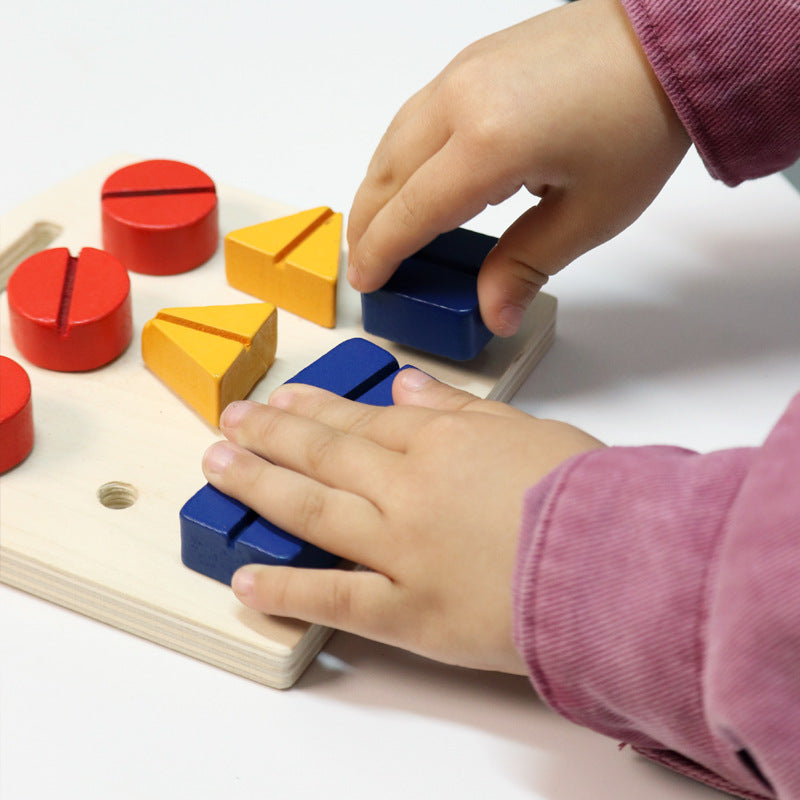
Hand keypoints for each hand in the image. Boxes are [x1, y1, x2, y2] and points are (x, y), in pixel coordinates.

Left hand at [202, 370, 603, 673]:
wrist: (619, 560)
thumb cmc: (586, 494)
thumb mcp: (525, 430)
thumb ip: (458, 410)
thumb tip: (406, 388)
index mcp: (441, 444)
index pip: (362, 422)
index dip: (316, 409)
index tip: (282, 399)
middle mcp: (409, 490)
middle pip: (325, 456)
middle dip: (271, 437)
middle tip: (230, 424)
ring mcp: (402, 550)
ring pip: (315, 512)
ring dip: (261, 488)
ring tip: (220, 470)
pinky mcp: (411, 613)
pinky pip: (338, 599)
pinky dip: (288, 591)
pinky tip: (246, 582)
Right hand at [347, 0, 688, 336]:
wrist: (664, 43)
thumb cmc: (639, 121)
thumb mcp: (589, 214)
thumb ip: (526, 265)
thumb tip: (494, 313)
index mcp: (491, 142)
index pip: (412, 212)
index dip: (382, 254)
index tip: (367, 283)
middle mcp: (462, 99)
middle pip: (387, 175)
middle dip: (367, 227)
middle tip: (366, 266)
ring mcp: (461, 73)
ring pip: (392, 142)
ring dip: (377, 190)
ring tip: (380, 230)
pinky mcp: (469, 62)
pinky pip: (413, 117)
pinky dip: (399, 158)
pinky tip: (411, 182)